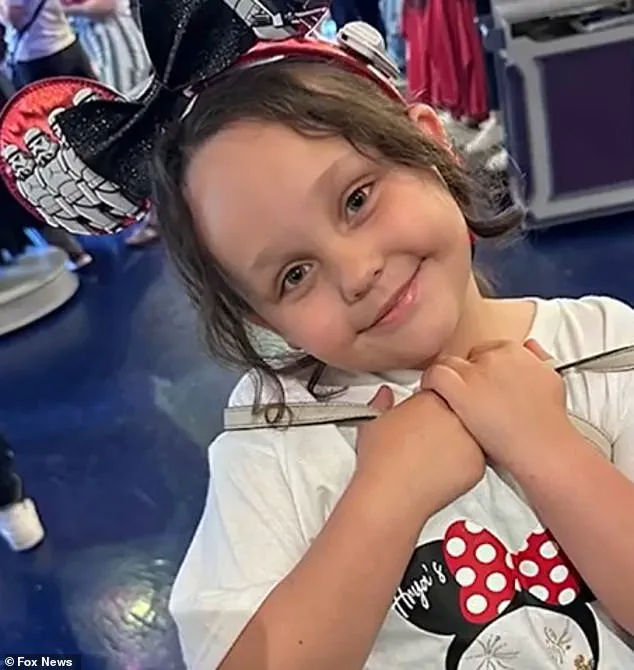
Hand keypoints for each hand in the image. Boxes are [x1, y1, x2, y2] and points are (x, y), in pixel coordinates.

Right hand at [355, 386, 484, 517]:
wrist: (390, 496)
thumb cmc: (379, 461)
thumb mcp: (372, 420)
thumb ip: (382, 401)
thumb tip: (385, 394)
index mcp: (430, 398)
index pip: (437, 391)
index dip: (426, 407)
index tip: (419, 419)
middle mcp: (453, 415)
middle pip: (456, 411)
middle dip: (443, 422)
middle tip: (425, 438)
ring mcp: (469, 439)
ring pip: (468, 434)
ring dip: (456, 442)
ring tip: (431, 456)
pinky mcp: (478, 464)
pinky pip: (475, 459)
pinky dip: (462, 465)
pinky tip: (441, 470)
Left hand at [421, 339, 573, 466]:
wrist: (543, 447)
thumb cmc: (548, 421)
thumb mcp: (551, 379)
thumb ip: (537, 359)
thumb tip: (529, 348)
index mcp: (515, 352)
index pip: (487, 350)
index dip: (481, 368)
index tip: (480, 382)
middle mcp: (493, 358)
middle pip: (467, 357)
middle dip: (465, 373)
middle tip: (467, 393)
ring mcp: (475, 373)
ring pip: (447, 364)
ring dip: (446, 377)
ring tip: (446, 395)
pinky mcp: (460, 390)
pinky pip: (434, 376)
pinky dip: (429, 383)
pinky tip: (432, 395)